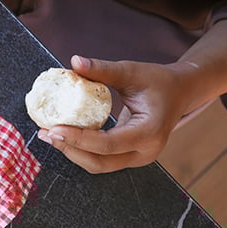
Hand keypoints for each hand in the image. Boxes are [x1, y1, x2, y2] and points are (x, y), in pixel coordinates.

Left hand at [37, 20, 226, 173]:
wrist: (180, 93)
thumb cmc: (158, 81)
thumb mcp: (132, 71)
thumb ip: (103, 69)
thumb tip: (74, 61)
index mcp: (150, 132)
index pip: (108, 144)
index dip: (79, 139)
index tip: (53, 128)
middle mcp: (146, 152)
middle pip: (100, 163)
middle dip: (70, 150)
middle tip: (46, 133)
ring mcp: (138, 158)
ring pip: (98, 166)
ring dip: (72, 152)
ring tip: (49, 135)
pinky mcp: (130, 158)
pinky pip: (101, 160)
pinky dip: (80, 150)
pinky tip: (63, 136)